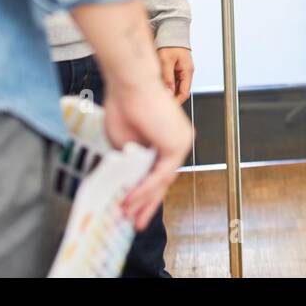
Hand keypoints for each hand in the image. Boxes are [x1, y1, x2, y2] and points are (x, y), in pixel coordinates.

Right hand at [103, 78, 194, 230]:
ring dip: (143, 199)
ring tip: (127, 215)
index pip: (158, 172)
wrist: (129, 83)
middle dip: (147, 204)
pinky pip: (159, 174)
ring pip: (161, 180)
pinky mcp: (177, 144)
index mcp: (167, 139)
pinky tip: (130, 200)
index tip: (132, 207)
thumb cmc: (125, 104)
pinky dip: (144, 188)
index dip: (145, 191)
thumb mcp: (124, 143)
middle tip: (135, 222)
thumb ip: (130, 162)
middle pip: (163, 180)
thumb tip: (128, 182)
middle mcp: (178, 141)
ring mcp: (181, 143)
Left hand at [157, 46, 193, 102]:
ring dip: (168, 90)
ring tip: (157, 91)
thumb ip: (167, 77)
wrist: (170, 32)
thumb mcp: (166, 61)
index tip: (167, 106)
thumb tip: (168, 93)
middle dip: (171, 97)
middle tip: (159, 100)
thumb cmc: (170, 42)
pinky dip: (166, 84)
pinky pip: (173, 80)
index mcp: (187, 70)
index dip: (176, 101)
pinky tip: (159, 83)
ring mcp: (182, 70)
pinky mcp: (176, 68)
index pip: (184, 93)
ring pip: (176, 86)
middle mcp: (186, 71)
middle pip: (180, 91)